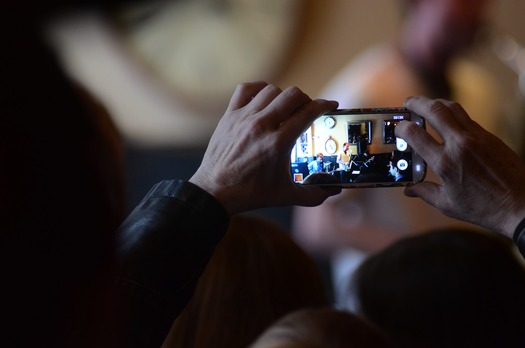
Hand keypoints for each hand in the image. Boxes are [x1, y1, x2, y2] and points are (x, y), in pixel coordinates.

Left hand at [190, 82, 340, 214]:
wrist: (215, 192)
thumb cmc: (250, 194)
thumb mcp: (286, 196)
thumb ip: (314, 195)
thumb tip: (334, 191)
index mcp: (278, 143)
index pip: (307, 113)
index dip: (324, 105)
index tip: (330, 105)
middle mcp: (261, 126)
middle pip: (292, 95)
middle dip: (306, 99)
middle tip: (307, 109)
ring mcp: (243, 118)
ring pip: (271, 90)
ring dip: (283, 96)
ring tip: (285, 108)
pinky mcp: (229, 116)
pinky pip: (245, 89)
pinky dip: (258, 89)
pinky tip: (264, 97)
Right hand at [396, 96, 524, 236]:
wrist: (521, 204)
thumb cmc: (483, 208)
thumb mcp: (447, 204)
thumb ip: (425, 192)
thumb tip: (409, 190)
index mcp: (444, 162)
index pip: (415, 134)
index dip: (402, 128)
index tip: (398, 128)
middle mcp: (459, 144)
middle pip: (434, 110)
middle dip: (417, 103)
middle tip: (407, 103)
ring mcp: (476, 137)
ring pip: (452, 108)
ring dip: (435, 103)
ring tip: (426, 105)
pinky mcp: (489, 136)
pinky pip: (466, 118)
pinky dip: (452, 113)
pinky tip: (447, 120)